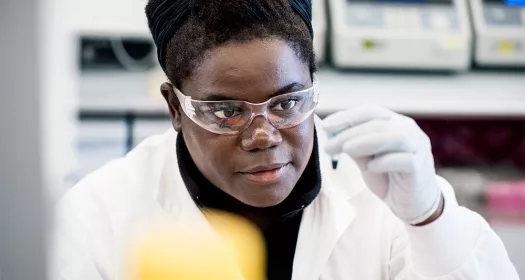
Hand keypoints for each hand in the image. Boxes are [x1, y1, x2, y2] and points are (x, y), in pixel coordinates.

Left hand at [323, 107, 442, 224]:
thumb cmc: (388, 177)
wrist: (412, 204)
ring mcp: (417, 148)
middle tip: (330, 145)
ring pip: (394, 137)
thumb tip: (331, 134)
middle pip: (379, 123)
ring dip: (366, 141)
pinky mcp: (420, 167)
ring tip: (346, 150)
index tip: (326, 126)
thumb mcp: (366, 159)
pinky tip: (370, 167)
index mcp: (395, 123)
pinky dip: (385, 161)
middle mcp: (409, 131)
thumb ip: (353, 145)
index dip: (347, 117)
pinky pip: (404, 160)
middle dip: (351, 132)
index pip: (370, 112)